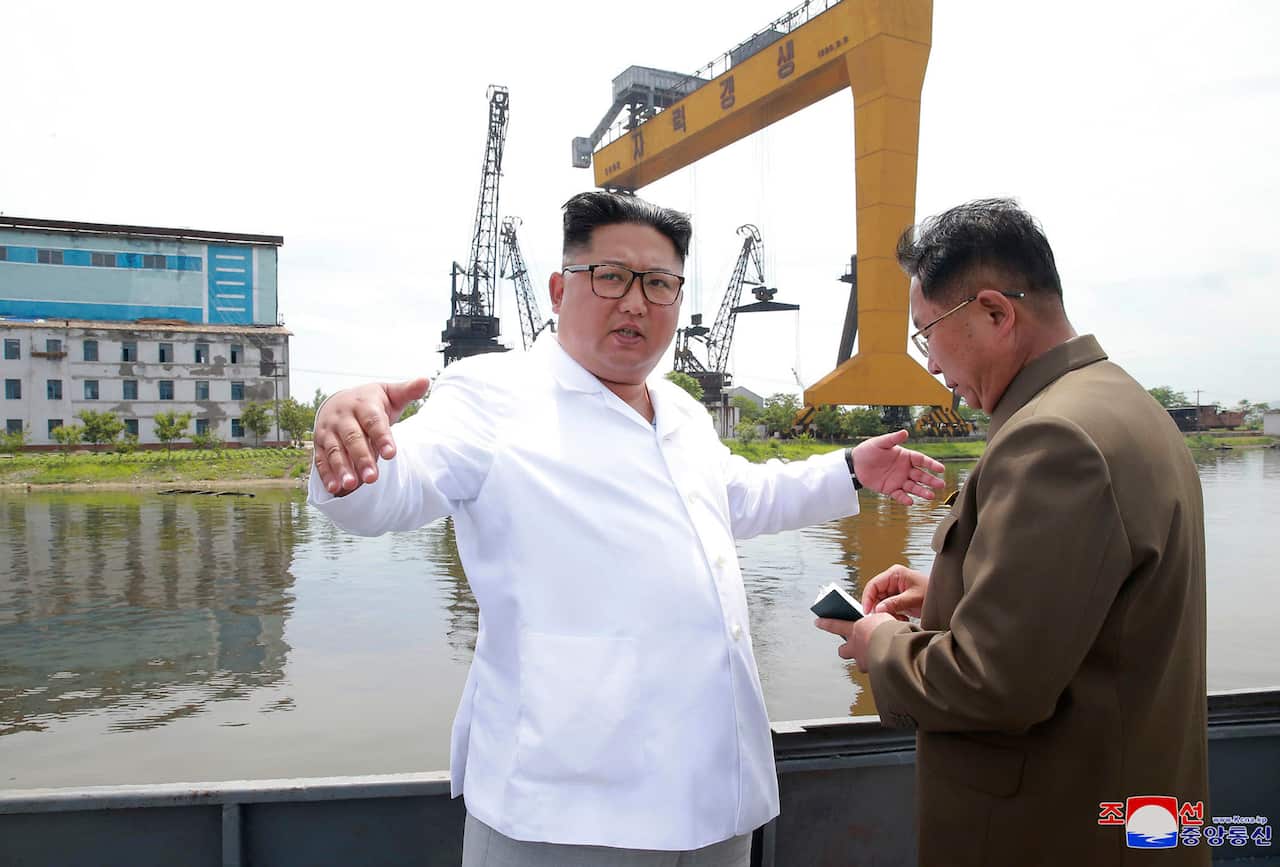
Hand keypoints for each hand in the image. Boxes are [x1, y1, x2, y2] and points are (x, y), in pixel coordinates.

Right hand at [313, 378, 429, 495]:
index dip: (382, 438)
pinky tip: (334, 487)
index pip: (373, 421)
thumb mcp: (389, 394)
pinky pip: (321, 459)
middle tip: (372, 478)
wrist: (339, 401)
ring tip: (351, 485)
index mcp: (363, 404)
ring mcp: (329, 431)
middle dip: (362, 458)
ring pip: (335, 450)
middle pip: (353, 439)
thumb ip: (407, 391)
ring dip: (342, 468)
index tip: (391, 454)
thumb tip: (425, 381)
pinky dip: (326, 474)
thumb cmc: (371, 402)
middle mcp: (343, 417)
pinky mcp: (320, 444)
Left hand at [815, 612, 898, 672]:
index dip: (825, 623)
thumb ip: (876, 621)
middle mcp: (855, 646)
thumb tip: (878, 623)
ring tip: (878, 655)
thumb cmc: (890, 631)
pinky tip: (888, 662)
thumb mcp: (882, 618)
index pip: (835, 625)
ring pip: (859, 662)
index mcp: (855, 630)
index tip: (817, 622)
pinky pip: (875, 669)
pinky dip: (880, 666)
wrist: (897, 649)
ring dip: (866, 659)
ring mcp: (862, 660)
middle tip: (853, 647)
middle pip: (843, 650)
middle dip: (846, 649)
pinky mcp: (872, 672)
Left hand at [851, 429, 945, 504]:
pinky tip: (910, 501)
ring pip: (913, 487)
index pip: (921, 460)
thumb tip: (905, 432)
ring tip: (931, 496)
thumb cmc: (869, 450)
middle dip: (931, 480)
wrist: (855, 464)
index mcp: (905, 456)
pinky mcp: (890, 489)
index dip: (931, 464)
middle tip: (941, 485)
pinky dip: (904, 499)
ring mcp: (898, 480)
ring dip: (922, 491)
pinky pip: (899, 495)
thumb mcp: (880, 443)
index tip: (941, 469)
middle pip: (921, 475)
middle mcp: (905, 469)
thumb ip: (893, 439)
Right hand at [862, 564, 928, 619]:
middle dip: (879, 608)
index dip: (868, 598)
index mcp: (895, 574)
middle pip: (876, 595)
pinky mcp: (898, 599)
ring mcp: (895, 590)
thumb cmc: (933, 593)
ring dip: (887, 613)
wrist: (947, 600)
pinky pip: (888, 608)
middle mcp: (893, 581)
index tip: (867, 611)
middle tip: (885, 618)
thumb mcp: (913, 598)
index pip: (873, 585)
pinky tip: (902, 618)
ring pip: (881, 604)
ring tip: (898, 618)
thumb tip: (878, 609)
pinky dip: (892, 615)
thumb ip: (894, 603)